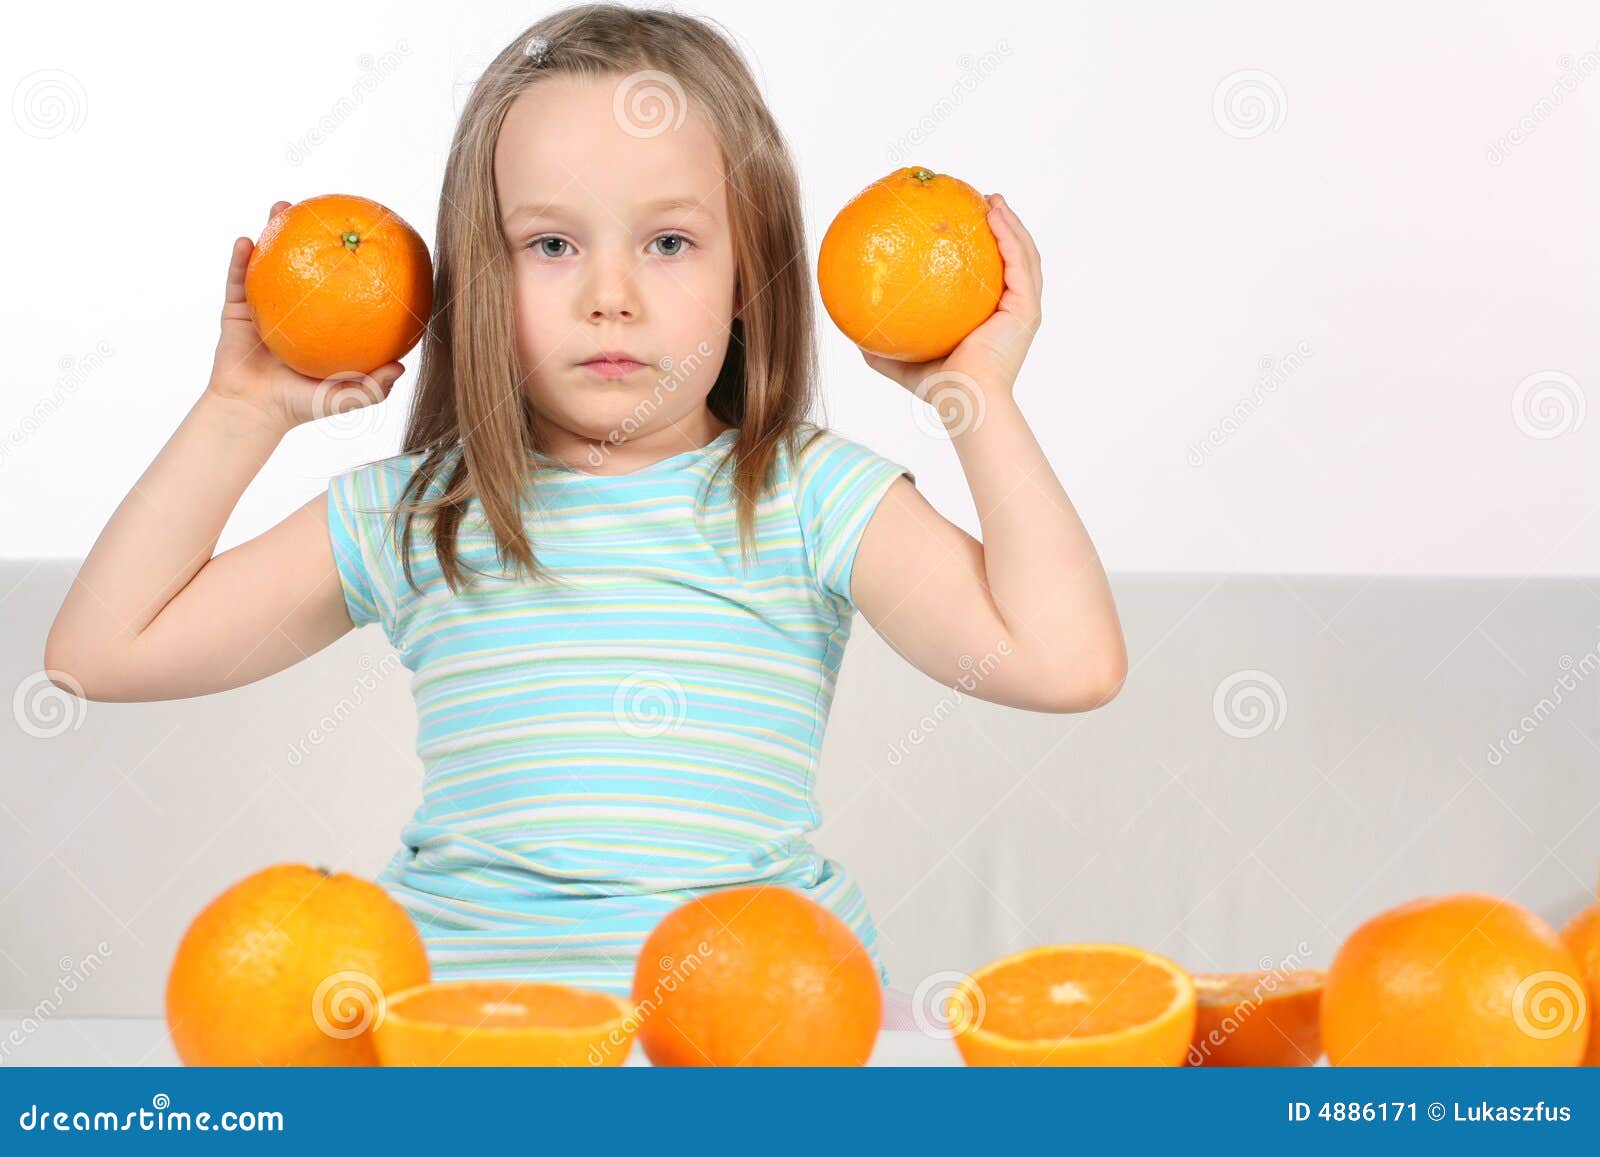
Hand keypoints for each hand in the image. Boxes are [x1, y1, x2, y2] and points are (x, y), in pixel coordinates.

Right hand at [204, 200, 406, 435]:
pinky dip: (240, 259)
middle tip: (326, 210)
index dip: (353, 262)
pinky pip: (237, 279)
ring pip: (270, 261)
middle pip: (308, 262)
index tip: (366, 236)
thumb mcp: (345, 397)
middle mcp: (296, 309)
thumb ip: (375, 386)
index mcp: (322, 322)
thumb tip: (403, 366)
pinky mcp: (237, 310)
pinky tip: (246, 241)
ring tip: (282, 207)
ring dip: (274, 230)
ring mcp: (265, 306)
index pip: (341, 286)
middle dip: (315, 233)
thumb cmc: (301, 407)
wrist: (252, 413)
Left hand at [860, 192, 1042, 424]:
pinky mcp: (1026, 309)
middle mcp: (1012, 312)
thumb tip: (853, 335)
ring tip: (992, 201)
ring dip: (1011, 224)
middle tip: (984, 204)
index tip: (966, 225)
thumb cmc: (939, 388)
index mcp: (991, 320)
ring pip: (1024, 255)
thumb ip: (882, 348)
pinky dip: (1009, 236)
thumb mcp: (902, 362)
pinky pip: (1019, 262)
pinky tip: (993, 215)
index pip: (991, 277)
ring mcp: (1022, 310)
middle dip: (1004, 228)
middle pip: (1014, 259)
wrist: (964, 400)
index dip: (984, 250)